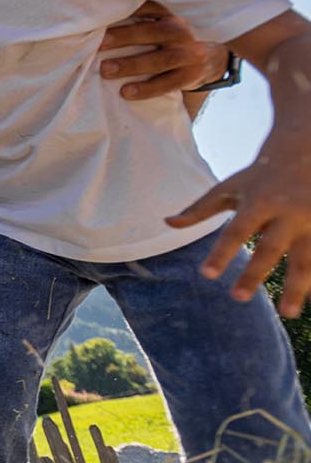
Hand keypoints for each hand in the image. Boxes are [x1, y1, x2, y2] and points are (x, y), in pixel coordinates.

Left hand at [99, 1, 224, 97]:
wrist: (209, 60)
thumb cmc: (169, 42)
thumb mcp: (160, 26)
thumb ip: (138, 21)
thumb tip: (97, 20)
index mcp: (169, 16)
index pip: (149, 8)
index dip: (128, 10)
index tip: (102, 14)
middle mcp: (180, 32)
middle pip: (153, 32)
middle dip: (125, 37)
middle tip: (99, 44)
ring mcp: (189, 54)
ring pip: (160, 60)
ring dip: (131, 65)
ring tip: (106, 70)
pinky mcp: (190, 76)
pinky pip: (168, 84)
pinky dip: (147, 89)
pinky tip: (126, 92)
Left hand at [167, 149, 310, 316]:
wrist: (307, 149)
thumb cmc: (260, 175)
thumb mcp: (229, 188)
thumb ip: (200, 209)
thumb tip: (166, 223)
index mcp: (258, 202)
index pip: (235, 231)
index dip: (221, 253)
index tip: (206, 275)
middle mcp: (286, 213)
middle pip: (269, 248)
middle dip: (254, 274)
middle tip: (237, 298)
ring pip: (305, 259)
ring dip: (297, 288)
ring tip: (287, 313)